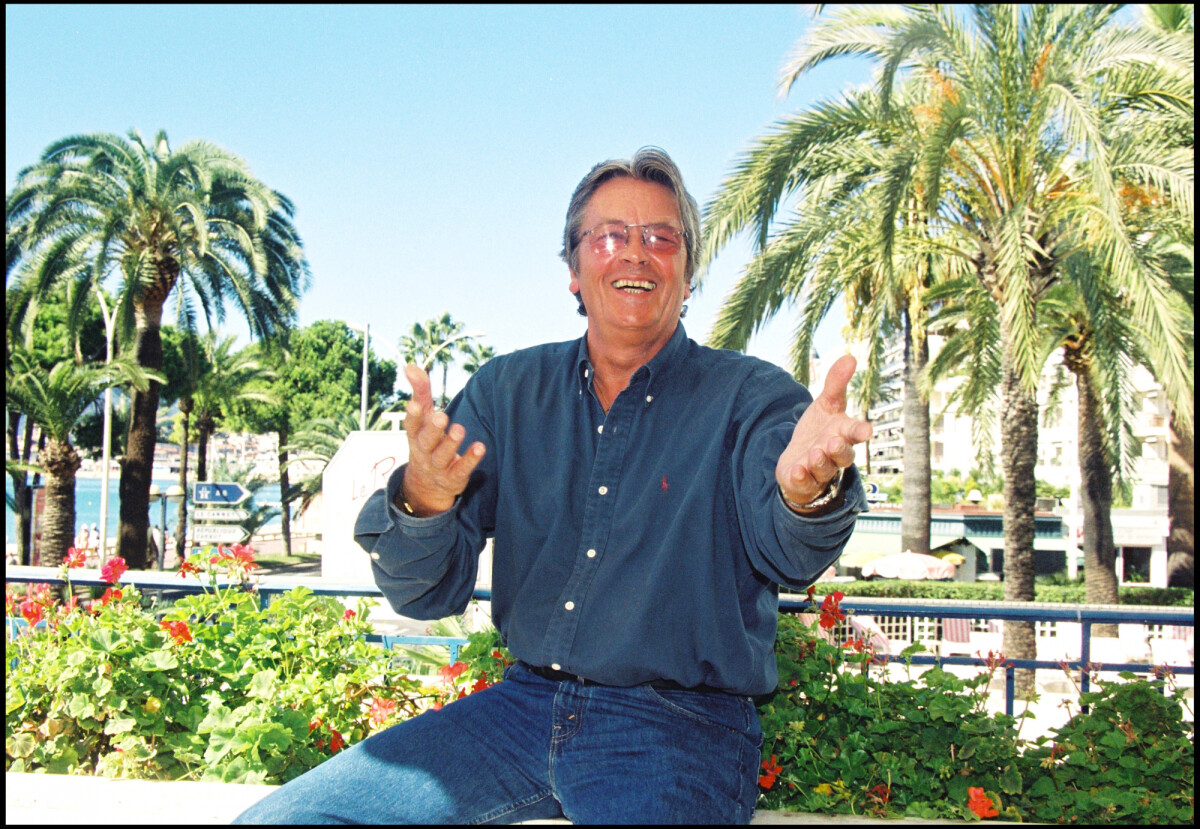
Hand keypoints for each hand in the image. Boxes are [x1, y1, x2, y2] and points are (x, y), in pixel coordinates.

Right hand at [399, 364, 485, 516]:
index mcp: (415, 435)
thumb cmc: (426, 440)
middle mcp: (424, 452)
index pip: (411, 425)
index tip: (414, 404)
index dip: (412, 416)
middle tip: (441, 417)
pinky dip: (470, 459)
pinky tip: (480, 447)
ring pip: (442, 457)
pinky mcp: (453, 478)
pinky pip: (461, 470)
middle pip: (425, 441)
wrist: (426, 485)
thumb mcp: (423, 417)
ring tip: (460, 429)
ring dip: (451, 443)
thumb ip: (420, 392)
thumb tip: (410, 366)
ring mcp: (437, 467)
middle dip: (433, 429)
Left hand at [776, 354, 872, 509]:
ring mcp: (819, 469)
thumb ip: (836, 384)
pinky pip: (804, 482)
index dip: (860, 431)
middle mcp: (834, 454)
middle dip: (839, 449)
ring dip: (819, 462)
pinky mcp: (803, 481)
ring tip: (814, 454)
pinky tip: (797, 471)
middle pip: (843, 455)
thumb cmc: (818, 431)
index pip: (855, 432)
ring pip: (824, 468)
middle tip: (832, 441)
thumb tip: (850, 356)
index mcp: (843, 434)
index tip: (867, 430)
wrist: (799, 460)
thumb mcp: (825, 405)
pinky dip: (801, 477)